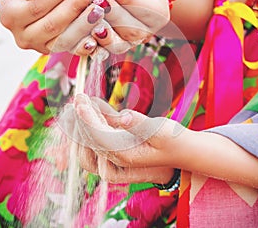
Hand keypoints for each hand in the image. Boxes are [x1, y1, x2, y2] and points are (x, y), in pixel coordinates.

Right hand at [0, 0, 105, 53]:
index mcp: (10, 15)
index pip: (38, 4)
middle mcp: (23, 36)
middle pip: (53, 24)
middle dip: (76, 7)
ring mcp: (40, 46)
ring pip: (64, 40)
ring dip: (85, 24)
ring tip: (101, 7)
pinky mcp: (55, 50)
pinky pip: (72, 49)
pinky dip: (86, 43)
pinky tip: (100, 33)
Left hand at [69, 94, 183, 183]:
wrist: (181, 152)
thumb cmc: (173, 141)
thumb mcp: (162, 132)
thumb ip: (142, 125)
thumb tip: (123, 117)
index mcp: (126, 156)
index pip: (99, 138)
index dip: (88, 120)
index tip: (80, 103)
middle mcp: (116, 158)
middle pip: (89, 140)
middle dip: (80, 119)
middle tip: (76, 98)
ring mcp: (114, 153)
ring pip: (89, 139)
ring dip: (82, 121)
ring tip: (79, 101)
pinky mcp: (116, 146)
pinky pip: (98, 134)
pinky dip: (93, 119)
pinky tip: (93, 104)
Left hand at [83, 0, 169, 44]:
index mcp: (158, 12)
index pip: (146, 11)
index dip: (128, 0)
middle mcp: (145, 32)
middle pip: (132, 31)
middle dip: (113, 13)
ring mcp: (127, 42)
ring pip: (117, 45)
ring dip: (103, 30)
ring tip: (91, 13)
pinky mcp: (108, 47)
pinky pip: (101, 52)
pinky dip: (92, 44)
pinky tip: (86, 32)